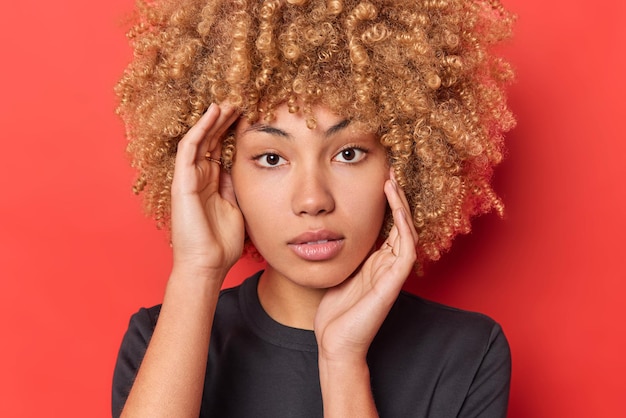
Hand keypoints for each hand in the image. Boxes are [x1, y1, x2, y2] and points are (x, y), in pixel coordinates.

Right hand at [170, 103, 243, 277]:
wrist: (208, 264)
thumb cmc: (222, 243)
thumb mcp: (237, 207)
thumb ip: (236, 187)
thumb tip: (244, 167)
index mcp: (212, 184)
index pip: (221, 150)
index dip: (232, 132)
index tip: (250, 115)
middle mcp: (199, 178)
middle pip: (211, 141)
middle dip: (224, 121)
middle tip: (240, 101)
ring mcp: (189, 179)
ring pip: (200, 140)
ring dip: (213, 119)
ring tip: (228, 101)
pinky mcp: (183, 182)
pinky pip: (189, 149)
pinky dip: (200, 129)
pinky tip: (212, 113)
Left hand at [314, 170, 417, 363]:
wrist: (335, 343)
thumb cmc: (334, 311)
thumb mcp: (337, 271)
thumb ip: (344, 251)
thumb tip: (332, 226)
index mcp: (376, 261)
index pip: (388, 225)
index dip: (387, 202)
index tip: (380, 176)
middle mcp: (387, 264)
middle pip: (400, 223)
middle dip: (396, 196)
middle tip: (390, 170)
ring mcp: (393, 273)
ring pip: (406, 231)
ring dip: (401, 205)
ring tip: (392, 180)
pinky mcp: (394, 282)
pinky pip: (406, 248)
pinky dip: (403, 225)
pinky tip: (396, 206)